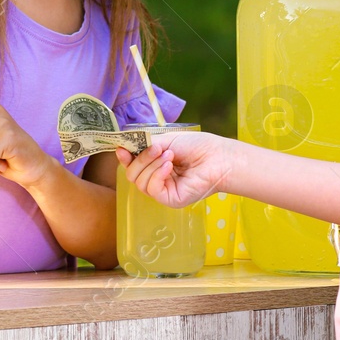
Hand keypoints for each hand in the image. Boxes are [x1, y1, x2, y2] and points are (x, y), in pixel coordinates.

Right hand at [116, 132, 232, 208]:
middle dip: (141, 159)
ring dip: (152, 165)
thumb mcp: (166, 140)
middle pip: (132, 174)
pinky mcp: (170, 199)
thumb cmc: (197, 147)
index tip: (122, 149)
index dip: (124, 157)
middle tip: (157, 148)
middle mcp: (156, 178)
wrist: (217, 157)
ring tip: (169, 155)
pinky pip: (153, 189)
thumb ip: (145, 145)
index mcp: (154, 164)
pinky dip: (157, 175)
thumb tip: (123, 146)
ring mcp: (163, 190)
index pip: (132, 164)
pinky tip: (169, 166)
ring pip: (140, 182)